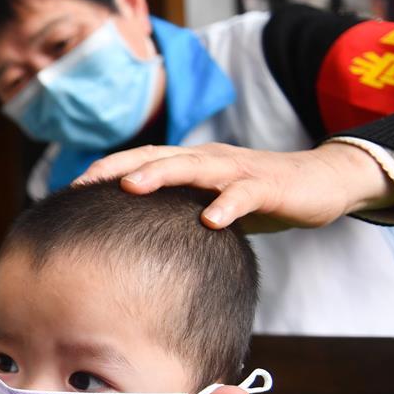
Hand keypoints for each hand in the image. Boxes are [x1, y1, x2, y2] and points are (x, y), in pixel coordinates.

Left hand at [75, 141, 393, 232]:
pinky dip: (227, 205)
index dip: (106, 169)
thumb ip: (178, 211)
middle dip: (118, 168)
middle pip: (157, 156)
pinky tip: (210, 221)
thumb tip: (136, 236)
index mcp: (191, 162)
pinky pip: (243, 195)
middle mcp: (208, 159)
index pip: (141, 160)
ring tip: (131, 187)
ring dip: (161, 175)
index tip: (72, 187)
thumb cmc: (257, 195)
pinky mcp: (266, 186)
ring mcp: (236, 170)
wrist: (320, 181)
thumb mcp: (209, 201)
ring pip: (193, 167)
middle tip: (85, 183)